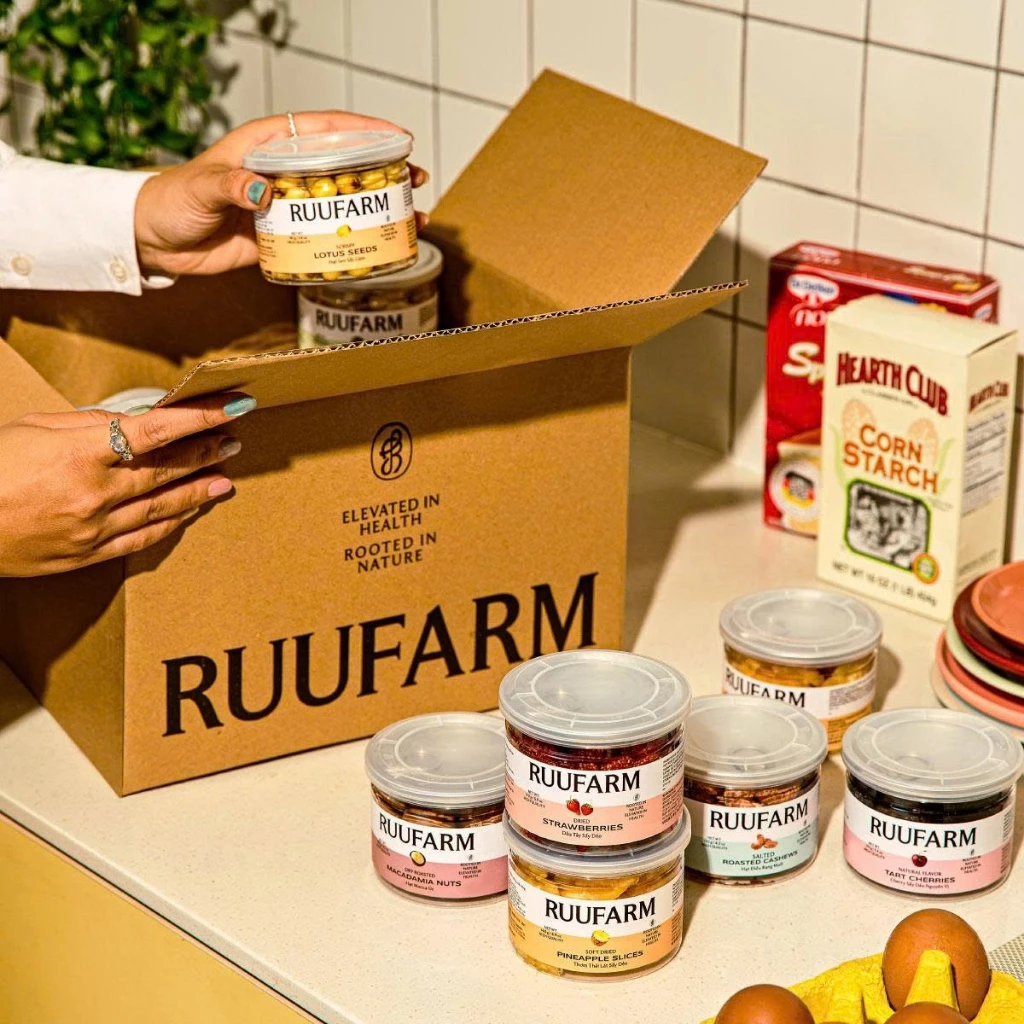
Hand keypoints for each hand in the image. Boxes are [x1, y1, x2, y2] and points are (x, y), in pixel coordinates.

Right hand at [0, 395, 255, 576]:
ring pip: (162, 507)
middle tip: (232, 438)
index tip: (232, 406)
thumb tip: (137, 422)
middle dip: (205, 450)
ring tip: (225, 475)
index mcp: (80, 454)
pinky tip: (191, 510)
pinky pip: (142, 539)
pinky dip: (172, 523)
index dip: (201, 416)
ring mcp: (93, 528)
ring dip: (198, 488)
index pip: (158, 430)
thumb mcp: (35, 428)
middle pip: (167, 469)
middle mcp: (94, 494)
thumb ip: (91, 424)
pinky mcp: (88, 555)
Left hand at [133, 111, 429, 276]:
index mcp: (268, 145)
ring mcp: (287, 206)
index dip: (364, 132)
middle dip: (383, 171)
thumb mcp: (202, 187)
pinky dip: (349, 244)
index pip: (324, 129)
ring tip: (409, 218)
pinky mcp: (283, 238)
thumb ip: (231, 184)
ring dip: (374, 210)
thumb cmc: (173, 200)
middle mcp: (284, 172)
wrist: (156, 241)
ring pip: (340, 203)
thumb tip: (262, 189)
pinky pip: (323, 239)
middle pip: (344, 165)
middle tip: (414, 179)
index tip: (397, 139)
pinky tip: (375, 250)